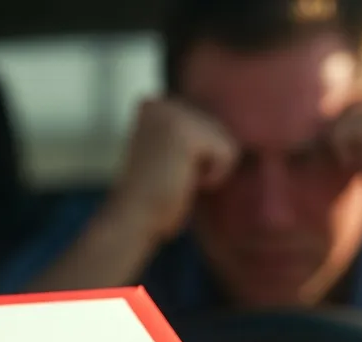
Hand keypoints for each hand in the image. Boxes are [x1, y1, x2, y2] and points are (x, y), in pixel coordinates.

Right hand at [107, 97, 238, 244]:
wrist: (132, 220)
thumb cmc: (154, 199)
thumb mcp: (170, 155)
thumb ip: (191, 136)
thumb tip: (225, 130)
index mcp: (154, 104)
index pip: (208, 123)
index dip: (199, 157)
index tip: (166, 170)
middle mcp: (162, 102)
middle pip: (220, 129)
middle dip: (205, 162)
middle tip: (171, 177)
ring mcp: (173, 114)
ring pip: (226, 140)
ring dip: (209, 169)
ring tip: (177, 178)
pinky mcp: (187, 133)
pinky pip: (229, 153)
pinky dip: (214, 176)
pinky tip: (185, 182)